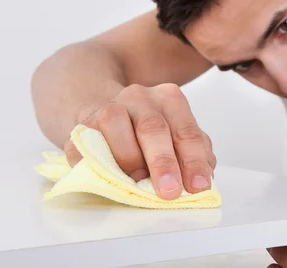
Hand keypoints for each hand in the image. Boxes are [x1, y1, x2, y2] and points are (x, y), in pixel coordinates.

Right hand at [63, 83, 215, 199]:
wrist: (103, 116)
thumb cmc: (146, 134)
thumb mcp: (176, 136)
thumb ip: (193, 152)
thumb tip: (203, 174)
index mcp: (169, 98)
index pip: (185, 131)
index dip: (193, 160)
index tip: (198, 185)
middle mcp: (139, 97)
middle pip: (153, 127)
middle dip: (163, 162)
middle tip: (170, 190)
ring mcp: (107, 107)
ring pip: (116, 125)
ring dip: (129, 159)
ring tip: (139, 183)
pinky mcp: (82, 128)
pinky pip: (85, 145)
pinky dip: (96, 163)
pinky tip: (108, 178)